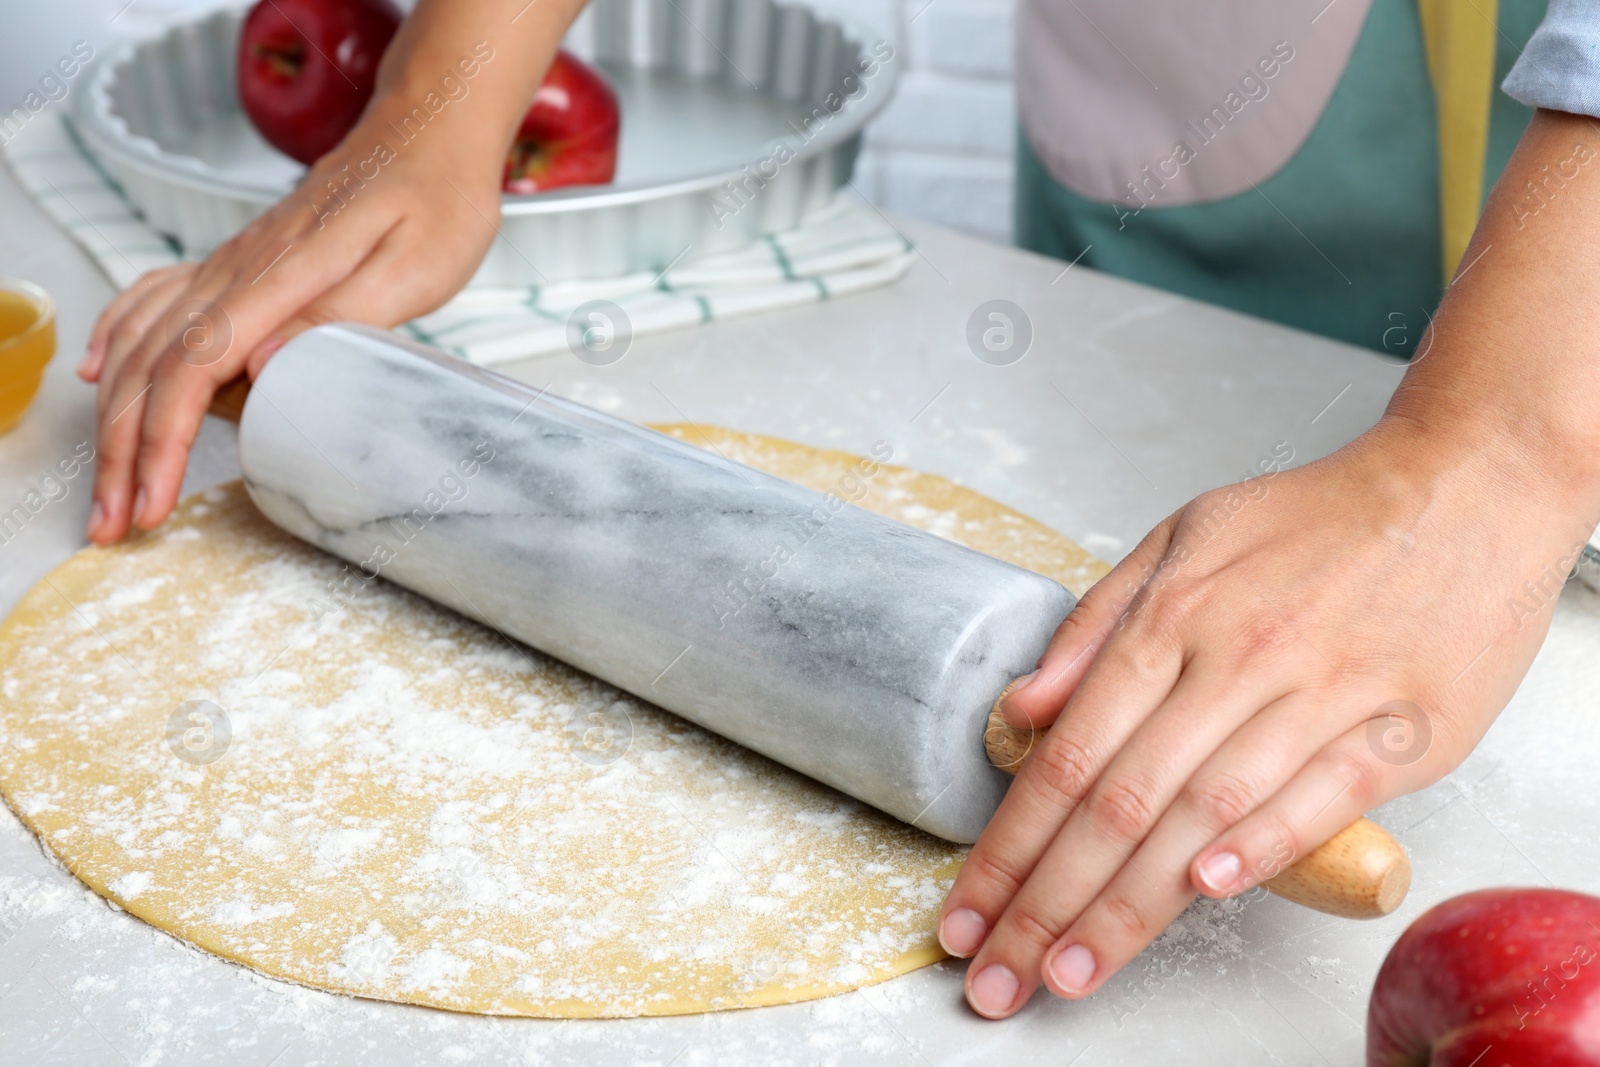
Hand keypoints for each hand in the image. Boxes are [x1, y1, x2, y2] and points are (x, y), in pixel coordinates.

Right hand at [79, 93, 504, 543]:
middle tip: (115, 521)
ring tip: (111, 484)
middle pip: (151, 364)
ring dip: (116, 415)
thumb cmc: (435, 199)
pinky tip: (98, 374)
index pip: (193, 365)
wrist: (428, 132)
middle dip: (124, 449)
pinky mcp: (239, 260)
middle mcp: (238, 267)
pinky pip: (154, 297)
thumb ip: (340, 316)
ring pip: (142, 339)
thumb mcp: (414, 265)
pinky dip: (116, 338)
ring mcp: (231, 262)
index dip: (161, 438)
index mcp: (280, 274)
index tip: (150, 499)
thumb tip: (263, 364)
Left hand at [935, 415, 1583, 1017]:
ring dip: (1131, 906)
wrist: (1460, 486)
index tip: (968, 910)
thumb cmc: (1313, 521)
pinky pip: (1320, 795)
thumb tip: (1021, 710)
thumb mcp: (1182, 537)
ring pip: (1204, 814)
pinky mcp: (1399, 726)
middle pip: (1120, 801)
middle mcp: (1234, 658)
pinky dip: (1264, 847)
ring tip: (1072, 970)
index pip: (1068, 756)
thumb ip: (1095, 625)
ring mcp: (1318, 693)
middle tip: (997, 974)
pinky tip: (1207, 894)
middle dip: (1046, 900)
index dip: (1009, 845)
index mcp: (1172, 616)